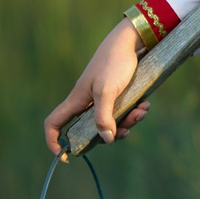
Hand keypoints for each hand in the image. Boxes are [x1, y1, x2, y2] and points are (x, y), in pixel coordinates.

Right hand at [42, 22, 152, 156]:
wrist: (131, 42)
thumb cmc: (114, 63)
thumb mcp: (107, 92)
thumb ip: (104, 117)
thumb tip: (106, 140)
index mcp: (76, 101)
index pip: (54, 123)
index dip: (54, 140)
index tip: (64, 155)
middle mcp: (87, 103)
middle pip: (91, 131)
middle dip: (110, 134)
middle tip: (127, 130)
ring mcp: (102, 100)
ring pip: (111, 123)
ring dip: (128, 122)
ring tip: (142, 111)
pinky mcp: (117, 95)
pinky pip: (123, 113)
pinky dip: (135, 112)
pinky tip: (145, 105)